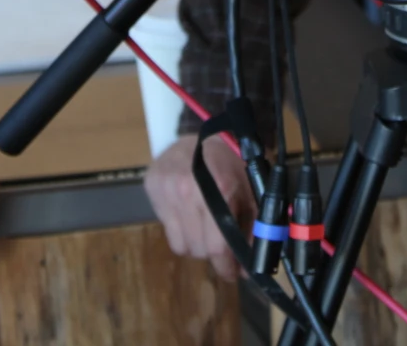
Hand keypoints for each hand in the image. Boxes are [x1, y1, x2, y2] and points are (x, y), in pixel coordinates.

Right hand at [145, 132, 250, 280]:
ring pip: (180, 245)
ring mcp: (166, 189)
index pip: (217, 246)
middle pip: (198, 249)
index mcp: (220, 189)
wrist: (201, 132)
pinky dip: (180, 229)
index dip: (226, 266)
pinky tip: (189, 213)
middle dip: (214, 253)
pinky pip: (167, 229)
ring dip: (195, 243)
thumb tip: (252, 266)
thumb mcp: (251, 189)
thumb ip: (254, 227)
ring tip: (205, 227)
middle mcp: (188, 190)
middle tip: (222, 245)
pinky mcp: (151, 187)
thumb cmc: (231, 160)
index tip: (234, 273)